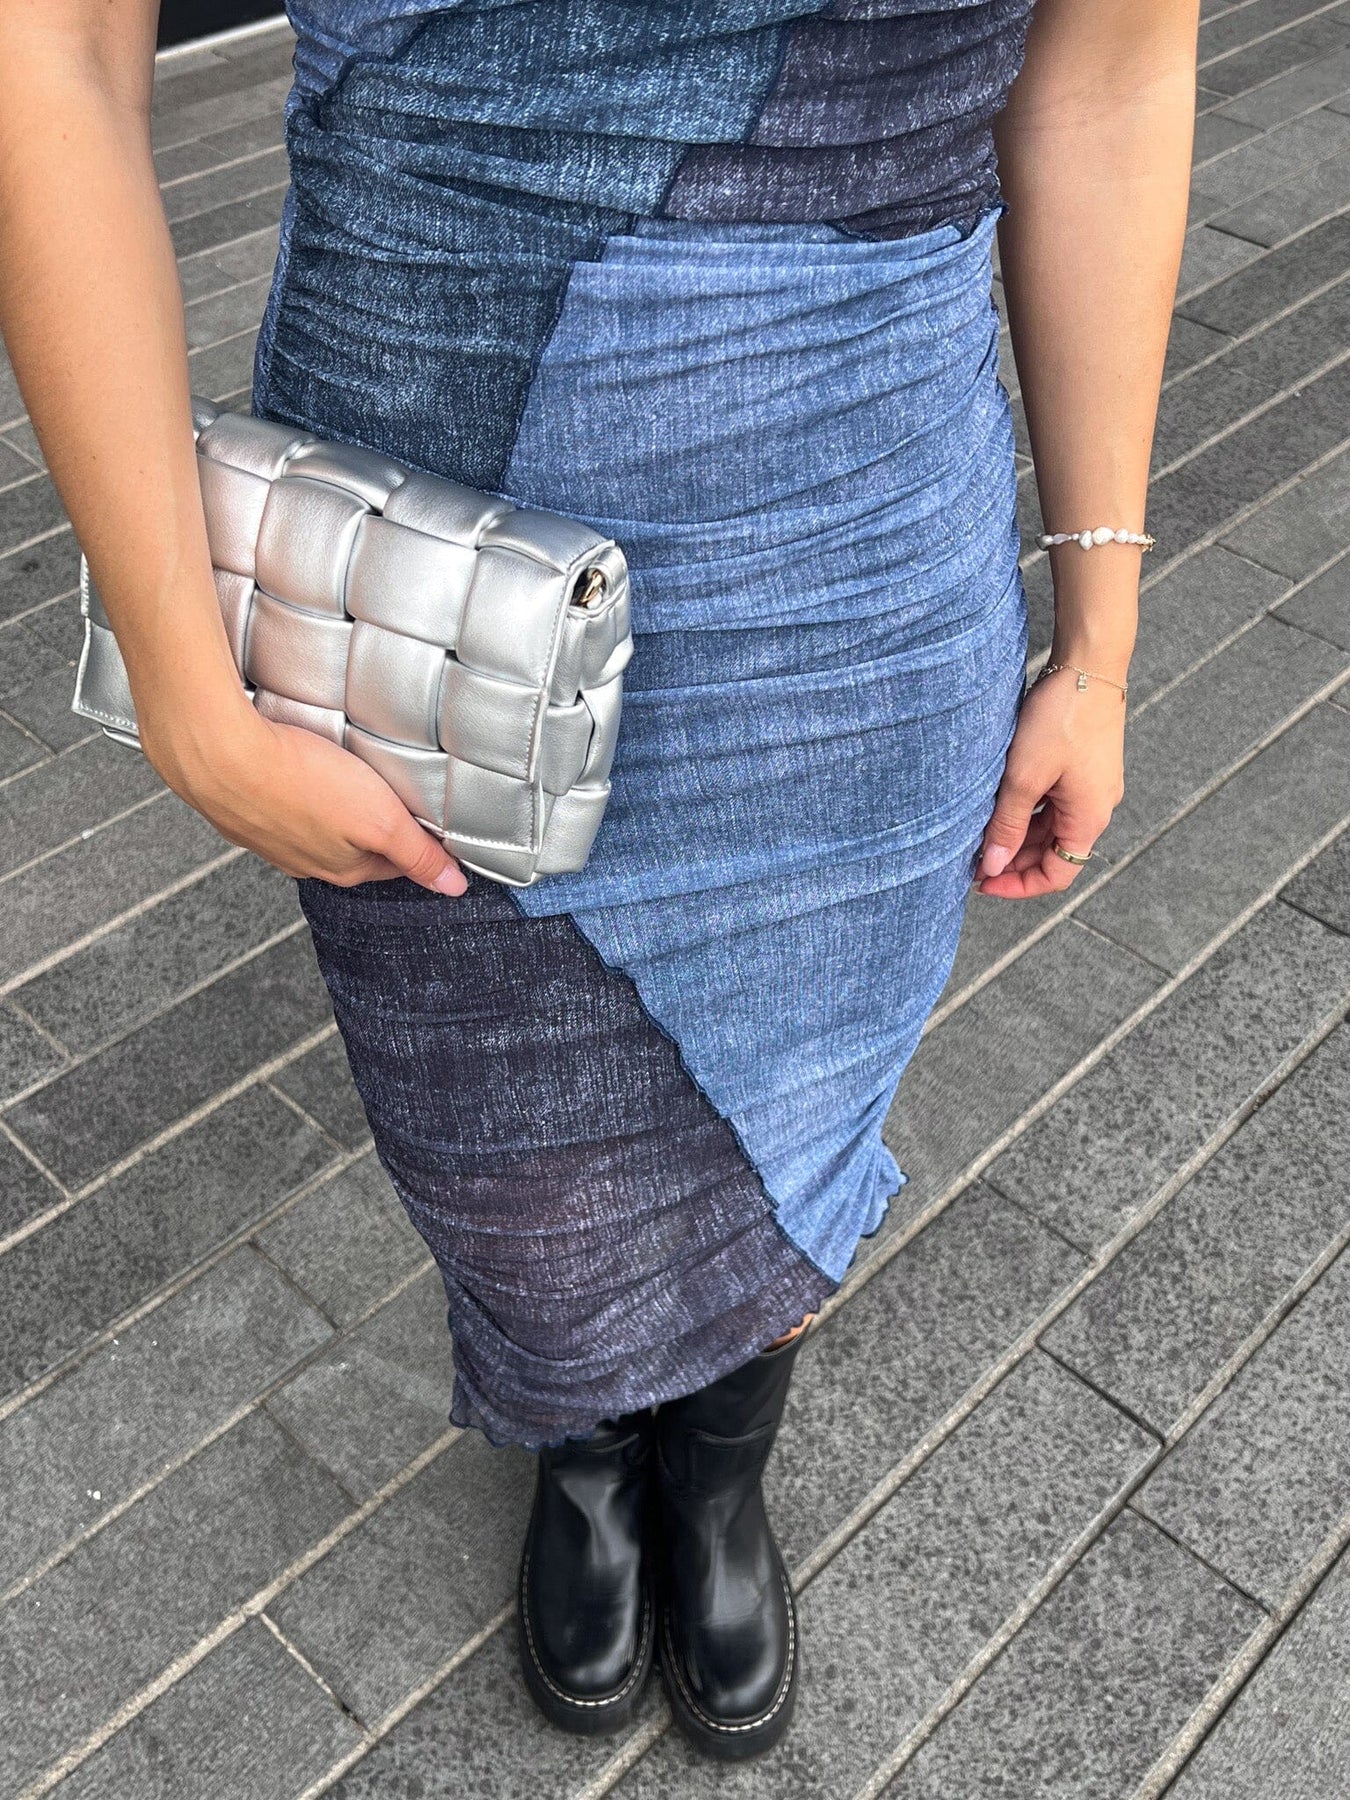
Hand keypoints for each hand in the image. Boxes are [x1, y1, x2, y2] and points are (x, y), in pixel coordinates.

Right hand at [144, 694, 467, 893]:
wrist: (217, 753)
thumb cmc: (299, 782)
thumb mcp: (381, 820)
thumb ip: (419, 853)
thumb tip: (454, 887)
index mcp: (343, 868)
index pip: (395, 862)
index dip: (414, 839)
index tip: (424, 817)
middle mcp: (305, 861)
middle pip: (355, 845)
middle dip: (372, 822)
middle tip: (386, 791)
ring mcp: (270, 837)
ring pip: (315, 825)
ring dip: (331, 805)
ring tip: (341, 774)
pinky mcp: (242, 809)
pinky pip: (280, 804)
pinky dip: (294, 790)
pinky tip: (296, 768)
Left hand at [974, 667, 1125, 897]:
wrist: (1089, 666)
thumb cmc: (1061, 718)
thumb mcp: (1024, 776)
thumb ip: (1008, 824)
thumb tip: (993, 866)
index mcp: (1088, 819)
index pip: (1057, 875)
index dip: (1018, 886)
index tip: (982, 882)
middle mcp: (1095, 808)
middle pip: (1052, 853)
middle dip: (1012, 860)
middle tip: (971, 858)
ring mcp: (1090, 788)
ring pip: (1049, 828)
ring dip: (1016, 834)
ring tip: (979, 831)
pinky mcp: (1082, 769)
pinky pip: (1052, 803)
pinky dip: (1026, 811)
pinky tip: (998, 803)